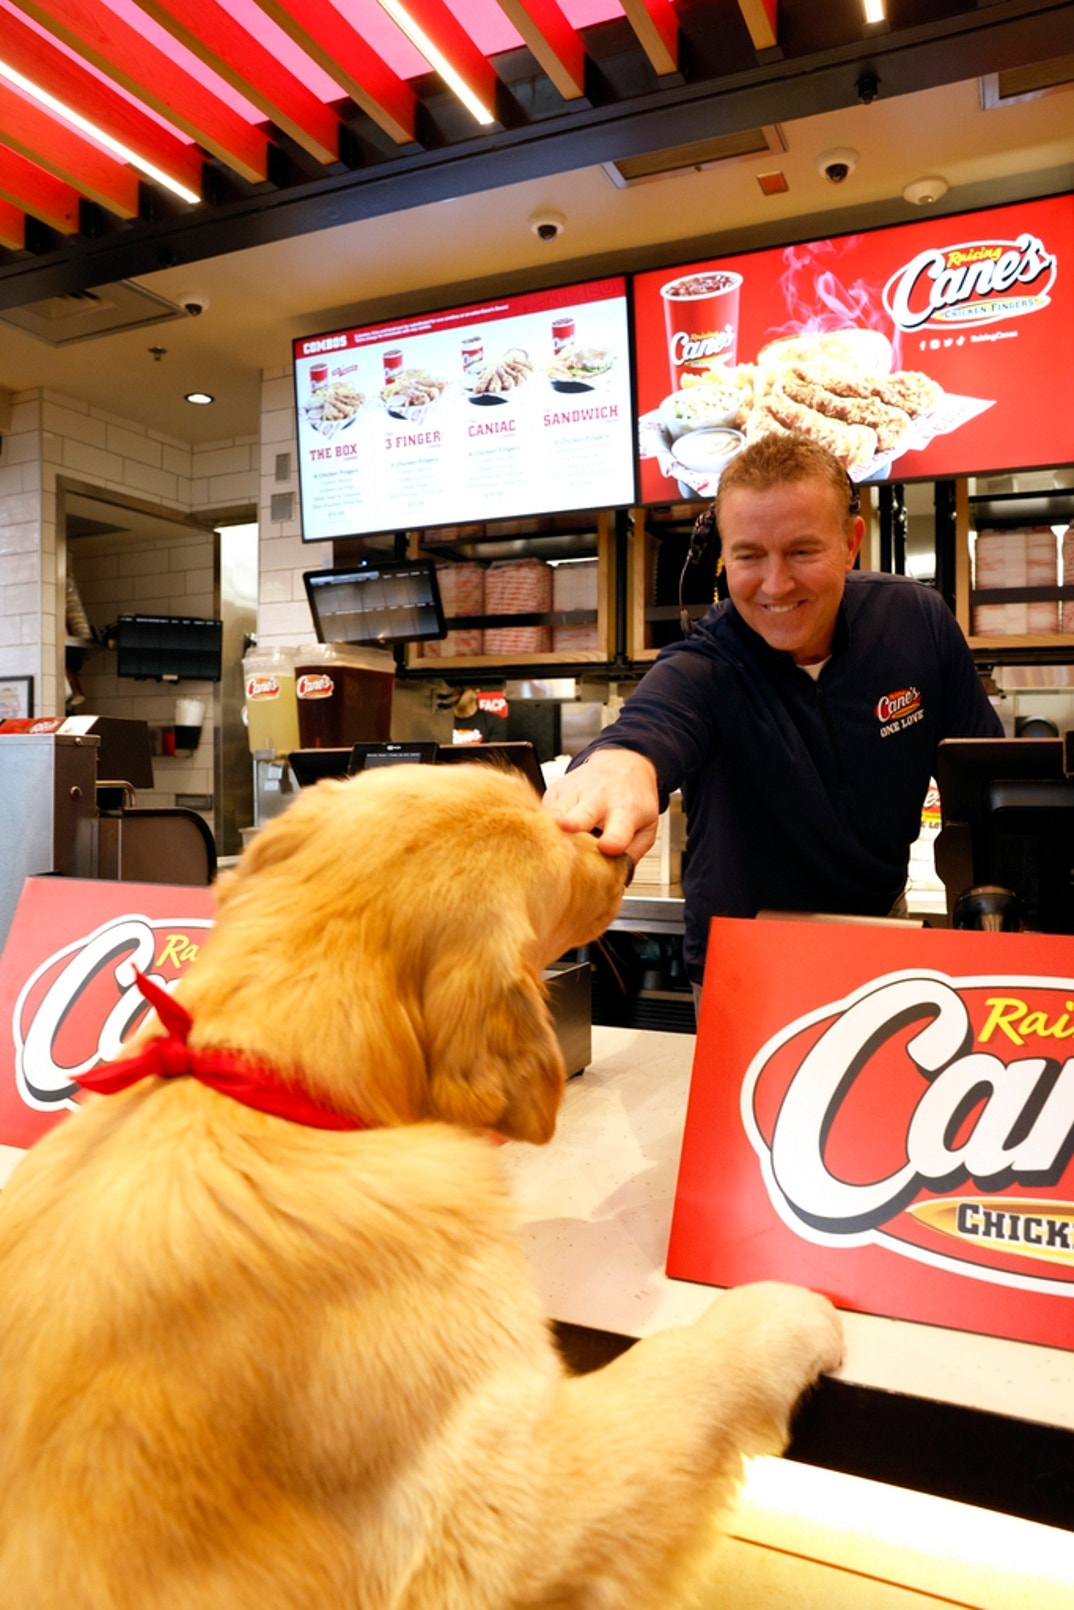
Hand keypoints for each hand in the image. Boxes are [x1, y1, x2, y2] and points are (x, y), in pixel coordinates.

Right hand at [543, 750, 659, 863]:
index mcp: (625, 811)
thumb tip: (615, 881)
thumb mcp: (647, 826)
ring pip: (554, 813)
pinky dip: (543, 827)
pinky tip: (552, 834)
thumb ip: (633, 854)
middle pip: (581, 814)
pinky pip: (542, 813)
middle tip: (567, 828)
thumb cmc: (633, 799)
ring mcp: (574, 793)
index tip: (608, 847)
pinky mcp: (555, 791)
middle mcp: (598, 799)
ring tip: (551, 847)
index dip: (614, 839)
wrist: (623, 763)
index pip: (620, 828)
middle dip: (573, 822)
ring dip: (550, 832)